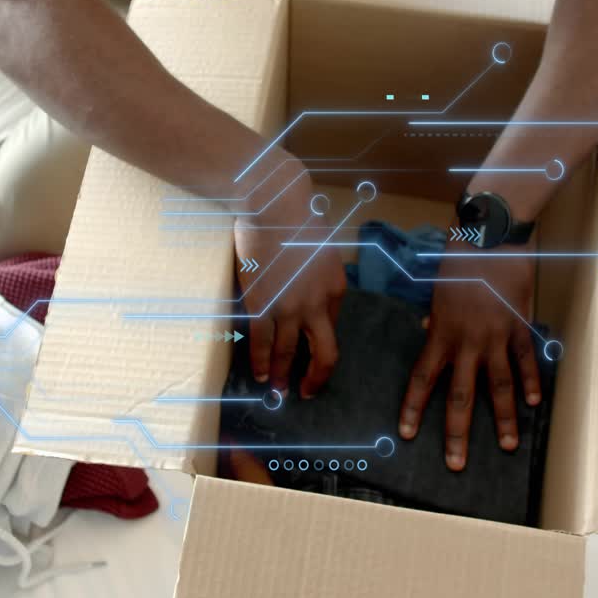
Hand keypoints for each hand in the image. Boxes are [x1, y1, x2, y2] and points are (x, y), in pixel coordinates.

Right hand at [233, 157, 345, 398]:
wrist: (274, 204)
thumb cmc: (297, 220)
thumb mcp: (321, 251)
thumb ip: (319, 278)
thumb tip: (309, 293)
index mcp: (336, 289)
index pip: (332, 328)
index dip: (319, 345)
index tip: (310, 357)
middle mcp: (317, 304)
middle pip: (324, 354)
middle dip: (316, 379)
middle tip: (306, 392)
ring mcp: (289, 307)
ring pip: (288, 353)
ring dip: (283, 375)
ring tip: (277, 388)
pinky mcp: (262, 304)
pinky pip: (262, 342)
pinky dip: (261, 361)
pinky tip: (260, 373)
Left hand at [399, 238, 542, 469]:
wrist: (491, 239)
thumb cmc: (458, 261)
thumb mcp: (436, 291)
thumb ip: (434, 317)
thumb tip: (428, 329)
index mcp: (441, 334)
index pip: (422, 379)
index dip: (414, 409)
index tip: (407, 434)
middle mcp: (467, 342)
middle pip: (460, 396)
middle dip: (457, 433)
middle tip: (455, 464)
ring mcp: (496, 337)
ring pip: (498, 387)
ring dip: (502, 419)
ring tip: (506, 446)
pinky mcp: (520, 327)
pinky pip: (525, 362)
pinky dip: (531, 383)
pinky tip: (534, 405)